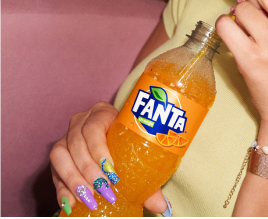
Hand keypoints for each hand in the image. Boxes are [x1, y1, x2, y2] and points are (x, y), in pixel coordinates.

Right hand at [50, 102, 168, 214]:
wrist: (114, 137)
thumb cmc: (127, 142)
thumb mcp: (135, 151)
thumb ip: (147, 178)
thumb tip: (161, 206)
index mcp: (101, 112)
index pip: (94, 127)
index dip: (100, 150)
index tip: (112, 172)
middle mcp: (80, 121)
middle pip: (77, 143)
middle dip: (90, 171)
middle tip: (104, 191)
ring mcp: (66, 136)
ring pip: (61, 156)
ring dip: (74, 180)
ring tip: (90, 198)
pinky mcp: (59, 156)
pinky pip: (54, 172)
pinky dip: (62, 189)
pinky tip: (72, 204)